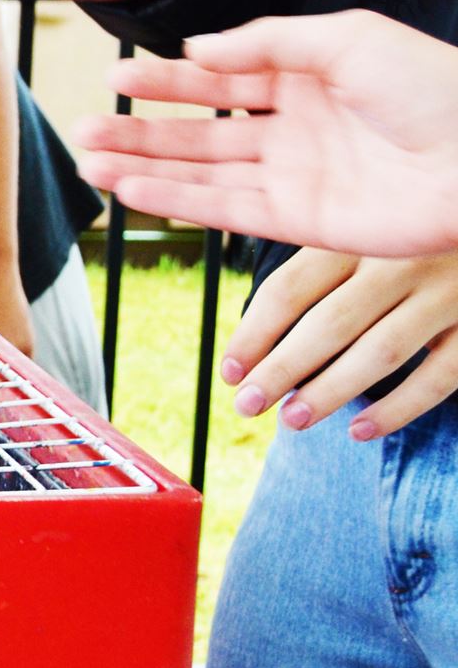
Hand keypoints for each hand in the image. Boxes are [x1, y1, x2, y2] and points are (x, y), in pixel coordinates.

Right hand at [77, 13, 457, 257]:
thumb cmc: (434, 86)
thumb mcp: (346, 38)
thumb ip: (268, 43)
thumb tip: (197, 50)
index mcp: (306, 79)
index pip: (220, 81)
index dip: (167, 82)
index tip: (116, 79)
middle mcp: (292, 130)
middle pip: (199, 134)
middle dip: (140, 133)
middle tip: (83, 130)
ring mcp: (293, 177)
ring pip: (201, 175)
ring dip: (145, 171)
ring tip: (91, 164)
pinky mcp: (300, 221)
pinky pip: (226, 210)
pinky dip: (179, 202)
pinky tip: (135, 191)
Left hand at [224, 247, 457, 439]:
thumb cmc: (408, 243)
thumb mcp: (361, 235)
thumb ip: (316, 269)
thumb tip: (253, 349)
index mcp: (359, 236)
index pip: (290, 289)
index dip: (253, 336)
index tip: (230, 374)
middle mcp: (403, 259)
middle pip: (329, 323)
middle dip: (282, 371)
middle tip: (246, 407)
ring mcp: (447, 292)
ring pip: (380, 352)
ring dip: (330, 392)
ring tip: (292, 422)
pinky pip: (439, 376)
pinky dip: (399, 408)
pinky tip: (360, 432)